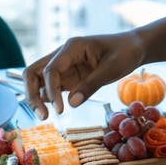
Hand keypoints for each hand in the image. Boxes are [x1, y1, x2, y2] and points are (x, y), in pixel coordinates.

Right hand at [24, 32, 143, 118]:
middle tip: (42, 115)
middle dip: (32, 94)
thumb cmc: (125, 52)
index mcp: (72, 47)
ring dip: (37, 98)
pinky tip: (56, 110)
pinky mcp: (69, 77)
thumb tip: (71, 104)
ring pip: (38, 81)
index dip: (51, 91)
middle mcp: (63, 56)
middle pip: (33, 72)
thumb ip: (91, 85)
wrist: (134, 48)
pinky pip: (51, 88)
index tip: (60, 110)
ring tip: (46, 117)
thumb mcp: (112, 68)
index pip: (51, 70)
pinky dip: (49, 99)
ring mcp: (64, 67)